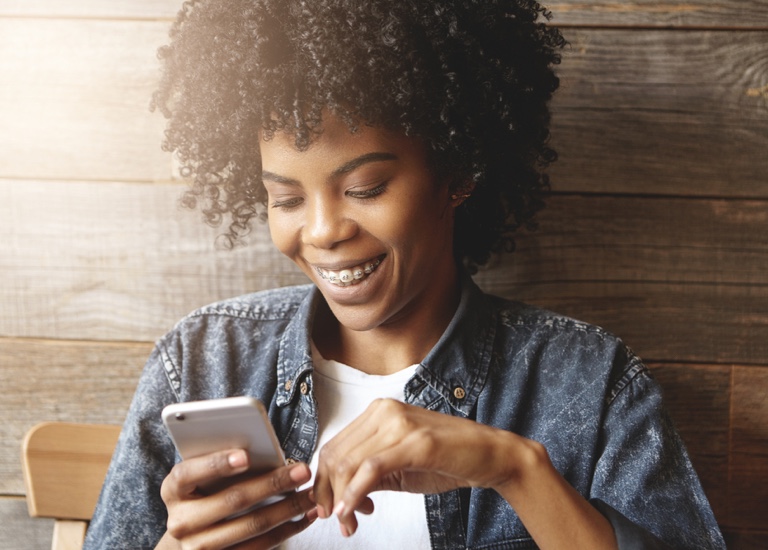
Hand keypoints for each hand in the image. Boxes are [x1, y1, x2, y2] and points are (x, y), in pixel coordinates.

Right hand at [157, 449, 317, 548]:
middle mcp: (181, 521)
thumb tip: (266, 451)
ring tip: (312, 493)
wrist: (190, 536)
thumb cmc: (204, 492)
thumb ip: (224, 462)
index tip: (246, 455)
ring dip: (288, 508)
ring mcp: (199, 547)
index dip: (217, 464)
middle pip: (232, 500)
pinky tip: (306, 516)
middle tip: (302, 470)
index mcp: (173, 489)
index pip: (189, 472)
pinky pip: (261, 546)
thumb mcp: (203, 476)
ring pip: (252, 525)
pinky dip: (288, 529)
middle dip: (273, 483)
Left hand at [312, 398, 525, 536]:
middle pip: (335, 455)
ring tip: (349, 524)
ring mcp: (400, 423)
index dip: (323, 481)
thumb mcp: (399, 465)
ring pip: (349, 462)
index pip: (334, 446)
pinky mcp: (416, 442)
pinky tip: (352, 512)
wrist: (491, 454)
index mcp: (378, 412)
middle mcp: (384, 411)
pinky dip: (355, 493)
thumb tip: (338, 496)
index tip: (330, 507)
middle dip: (328, 493)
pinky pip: (371, 469)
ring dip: (341, 499)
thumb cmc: (448, 459)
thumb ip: (369, 473)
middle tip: (338, 521)